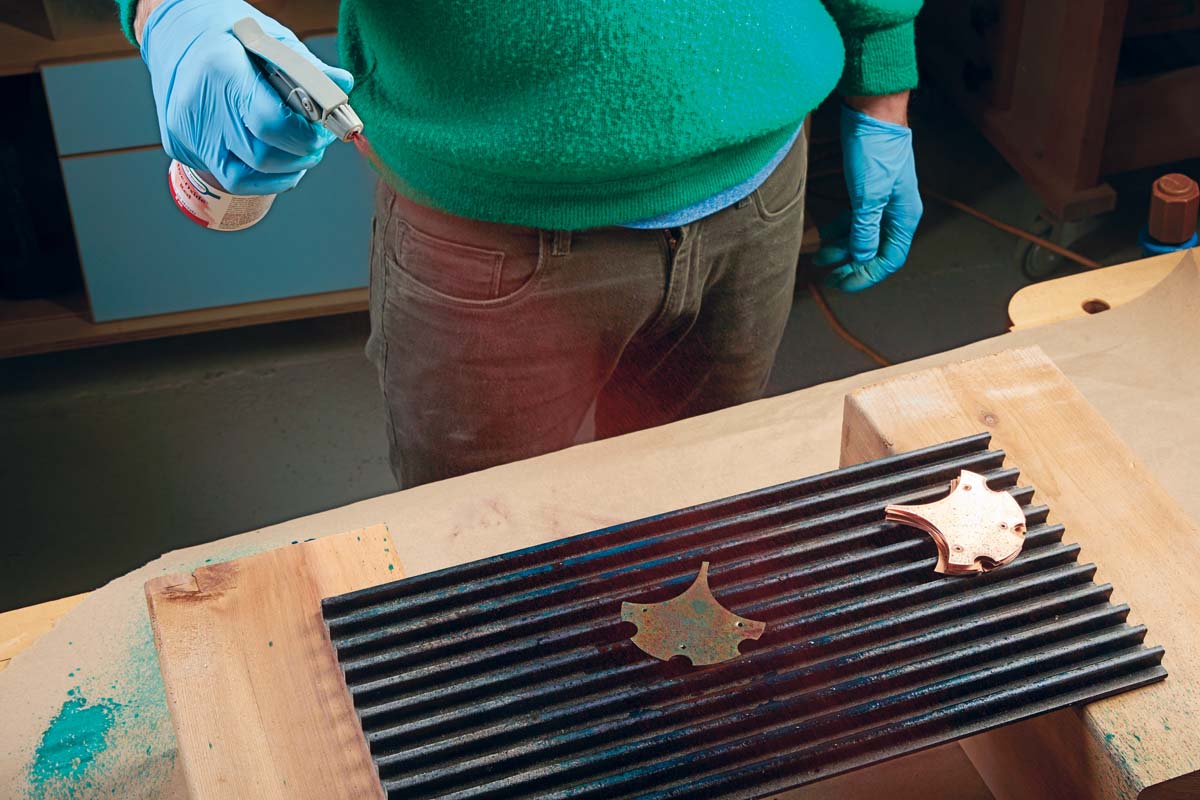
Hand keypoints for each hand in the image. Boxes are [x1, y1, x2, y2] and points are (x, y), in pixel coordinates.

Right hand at [139, 0, 352, 194]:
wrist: (175, 33)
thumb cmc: (226, 35)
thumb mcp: (271, 39)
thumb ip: (308, 69)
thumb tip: (342, 86)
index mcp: (223, 71)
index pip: (272, 124)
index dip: (305, 136)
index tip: (322, 131)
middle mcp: (199, 105)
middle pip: (262, 156)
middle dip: (299, 156)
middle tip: (315, 142)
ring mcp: (186, 130)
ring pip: (244, 177)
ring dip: (281, 171)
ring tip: (297, 152)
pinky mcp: (181, 145)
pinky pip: (226, 176)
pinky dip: (258, 175)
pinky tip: (273, 161)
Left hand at [815, 97, 922, 292]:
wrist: (872, 112)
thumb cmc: (875, 151)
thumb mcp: (868, 197)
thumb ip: (865, 231)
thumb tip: (862, 259)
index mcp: (905, 216)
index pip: (889, 258)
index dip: (867, 275)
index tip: (842, 282)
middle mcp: (896, 211)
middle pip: (875, 250)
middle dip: (851, 265)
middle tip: (827, 276)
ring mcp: (882, 200)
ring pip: (862, 235)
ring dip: (842, 249)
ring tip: (819, 257)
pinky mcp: (867, 190)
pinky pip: (854, 219)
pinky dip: (840, 230)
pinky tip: (824, 235)